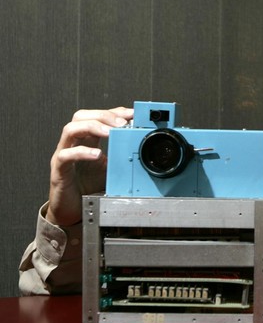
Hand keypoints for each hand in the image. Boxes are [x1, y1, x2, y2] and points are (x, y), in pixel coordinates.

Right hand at [46, 107, 132, 225]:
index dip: (115, 112)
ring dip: (92, 127)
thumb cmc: (89, 187)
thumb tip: (143, 149)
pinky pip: (65, 155)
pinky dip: (81, 152)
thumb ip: (122, 156)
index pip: (98, 117)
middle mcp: (74, 144)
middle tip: (122, 122)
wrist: (73, 210)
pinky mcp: (59, 170)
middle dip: (103, 115)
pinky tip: (97, 155)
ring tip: (110, 132)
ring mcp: (64, 154)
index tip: (132, 114)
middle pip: (81, 116)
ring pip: (70, 129)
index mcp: (87, 141)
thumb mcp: (112, 168)